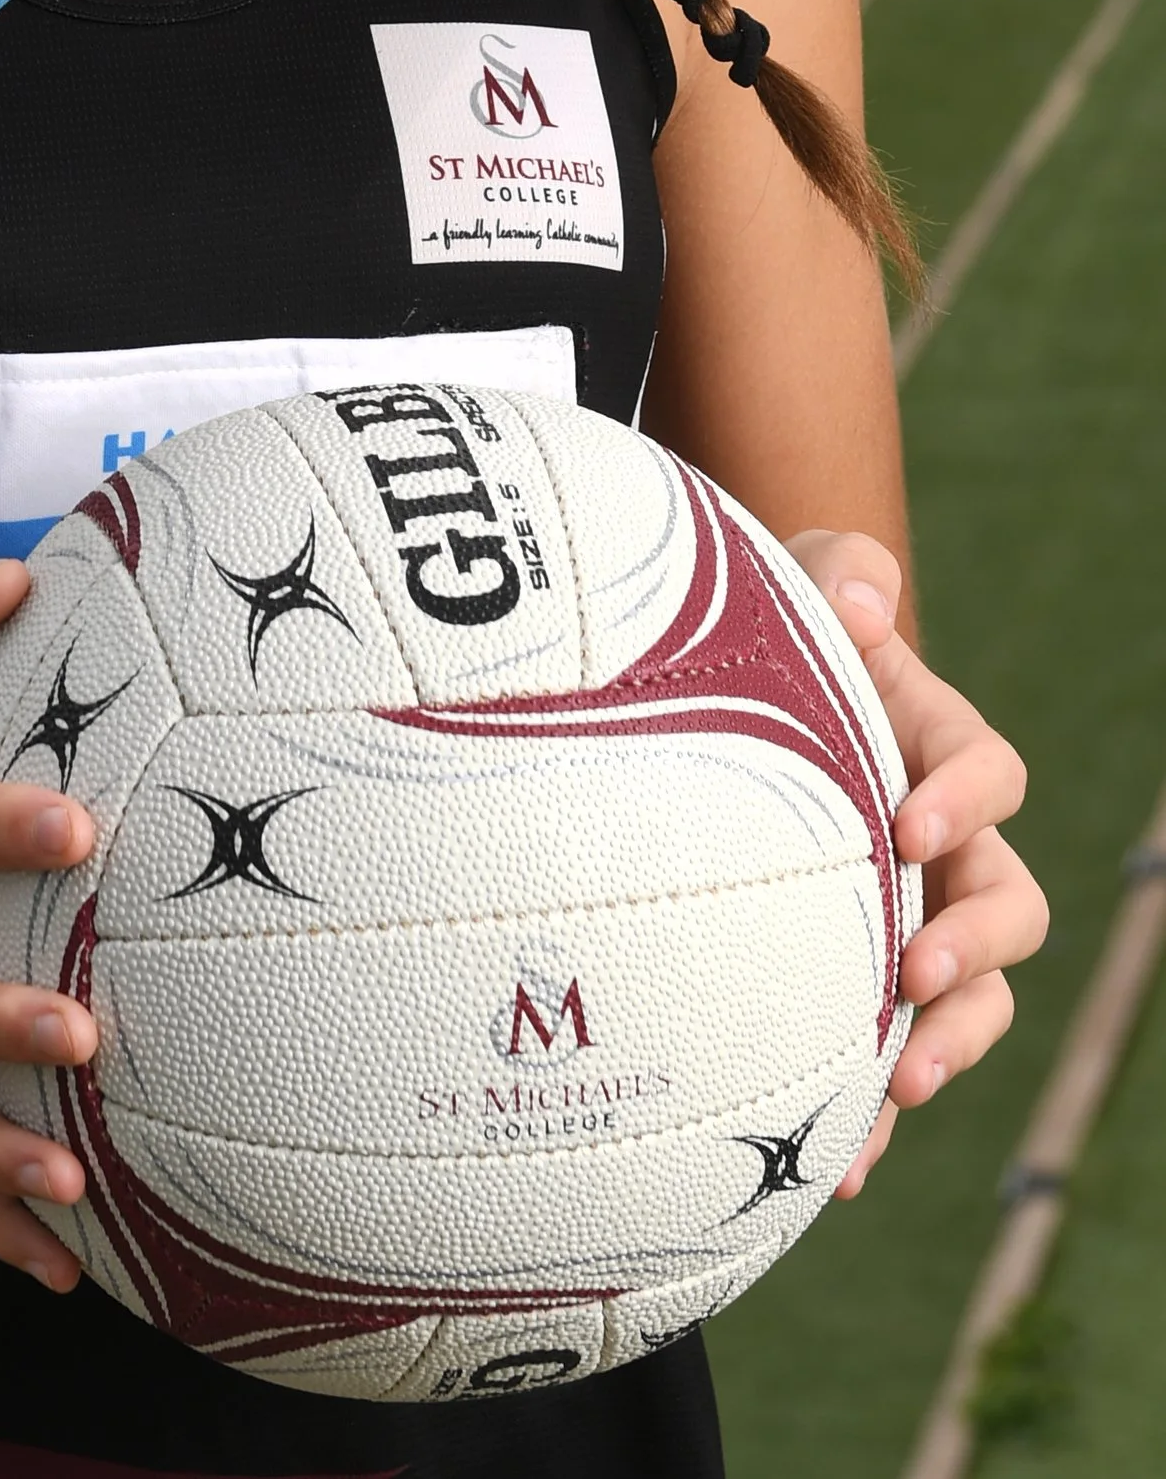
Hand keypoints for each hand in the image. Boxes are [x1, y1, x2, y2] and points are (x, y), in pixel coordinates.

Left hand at [790, 531, 1048, 1195]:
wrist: (729, 699)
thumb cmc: (776, 630)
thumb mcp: (804, 577)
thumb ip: (841, 573)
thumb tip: (863, 603)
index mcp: (937, 749)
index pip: (993, 774)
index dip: (968, 801)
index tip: (911, 825)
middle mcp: (944, 845)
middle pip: (1009, 906)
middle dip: (978, 948)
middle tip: (918, 968)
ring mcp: (913, 919)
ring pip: (976, 998)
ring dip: (951, 1042)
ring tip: (900, 1077)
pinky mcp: (864, 982)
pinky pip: (892, 1055)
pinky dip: (876, 1114)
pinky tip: (840, 1166)